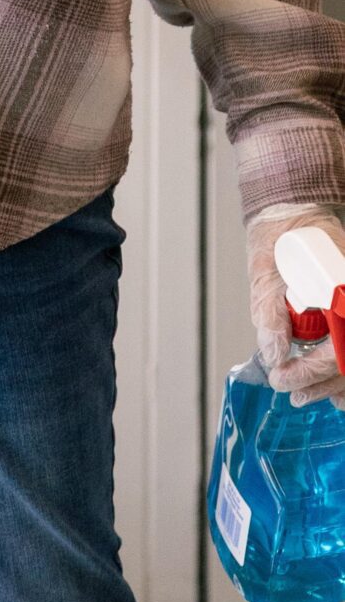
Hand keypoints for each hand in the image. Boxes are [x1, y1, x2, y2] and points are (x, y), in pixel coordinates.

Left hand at [247, 204, 344, 407]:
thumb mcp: (265, 269)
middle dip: (322, 383)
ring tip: (307, 395)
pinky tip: (334, 390)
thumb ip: (269, 312)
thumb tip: (274, 354)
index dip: (312, 371)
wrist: (292, 205)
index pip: (339, 347)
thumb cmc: (281, 230)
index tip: (283, 379)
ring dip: (337, 383)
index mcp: (341, 288)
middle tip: (292, 393)